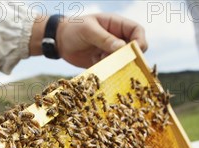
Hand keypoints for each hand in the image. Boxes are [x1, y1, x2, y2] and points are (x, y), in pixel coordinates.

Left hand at [30, 14, 146, 67]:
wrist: (58, 41)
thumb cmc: (73, 28)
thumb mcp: (88, 30)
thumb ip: (105, 38)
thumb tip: (123, 47)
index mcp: (116, 25)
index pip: (137, 31)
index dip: (139, 41)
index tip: (134, 51)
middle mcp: (117, 38)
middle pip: (134, 48)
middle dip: (129, 56)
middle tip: (118, 61)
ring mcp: (110, 51)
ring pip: (123, 61)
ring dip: (117, 65)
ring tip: (101, 60)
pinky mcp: (103, 63)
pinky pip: (112, 69)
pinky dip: (108, 71)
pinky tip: (96, 65)